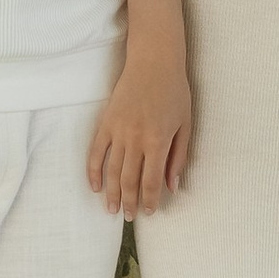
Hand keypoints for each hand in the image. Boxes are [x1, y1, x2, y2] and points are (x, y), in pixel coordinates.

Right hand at [87, 56, 191, 216]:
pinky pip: (96, 151)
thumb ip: (178, 157)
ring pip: (112, 170)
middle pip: (129, 179)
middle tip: (128, 216)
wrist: (154, 61)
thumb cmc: (174, 91)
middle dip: (129, 201)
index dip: (150, 200)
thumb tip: (172, 186)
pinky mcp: (106, 122)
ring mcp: (118, 130)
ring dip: (111, 192)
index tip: (149, 212)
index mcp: (158, 141)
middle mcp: (136, 139)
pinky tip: (95, 185)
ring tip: (111, 209)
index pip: (151, 180)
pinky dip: (93, 170)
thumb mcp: (185, 125)